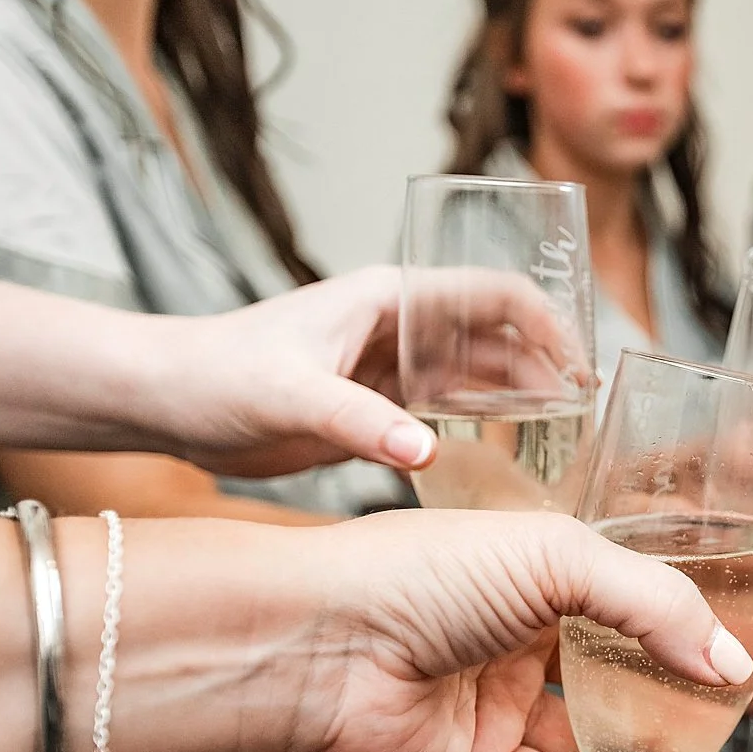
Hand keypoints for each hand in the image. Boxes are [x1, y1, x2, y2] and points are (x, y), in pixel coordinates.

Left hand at [163, 265, 567, 478]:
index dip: (544, 322)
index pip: (490, 294)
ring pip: (477, 375)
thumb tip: (426, 455)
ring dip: (522, 397)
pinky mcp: (375, 407)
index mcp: (387, 299)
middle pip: (495, 336)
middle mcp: (397, 327)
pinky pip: (448, 412)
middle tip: (589, 409)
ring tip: (568, 433)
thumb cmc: (214, 376)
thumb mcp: (290, 397)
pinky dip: (485, 427)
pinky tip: (514, 457)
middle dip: (546, 364)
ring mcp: (388, 368)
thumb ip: (360, 424)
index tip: (580, 363)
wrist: (163, 402)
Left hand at [290, 510, 751, 751]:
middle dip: (695, 692)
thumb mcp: (558, 559)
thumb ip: (654, 607)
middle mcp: (527, 630)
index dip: (714, 609)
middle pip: (631, 668)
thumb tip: (729, 665)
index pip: (651, 590)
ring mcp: (498, 697)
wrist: (315, 641)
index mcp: (549, 569)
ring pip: (591, 738)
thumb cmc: (422, 571)